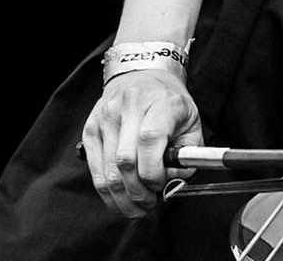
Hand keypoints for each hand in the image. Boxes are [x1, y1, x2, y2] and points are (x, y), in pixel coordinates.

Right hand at [81, 68, 201, 218]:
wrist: (142, 75)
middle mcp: (129, 106)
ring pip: (108, 171)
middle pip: (125, 161)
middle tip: (149, 205)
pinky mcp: (90, 129)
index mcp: (160, 102)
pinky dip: (108, 192)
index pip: (149, 140)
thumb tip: (173, 183)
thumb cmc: (169, 103)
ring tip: (137, 207)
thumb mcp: (191, 122)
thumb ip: (188, 155)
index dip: (154, 172)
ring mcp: (105, 117)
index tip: (161, 184)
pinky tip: (120, 198)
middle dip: (138, 192)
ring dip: (122, 198)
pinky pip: (95, 170)